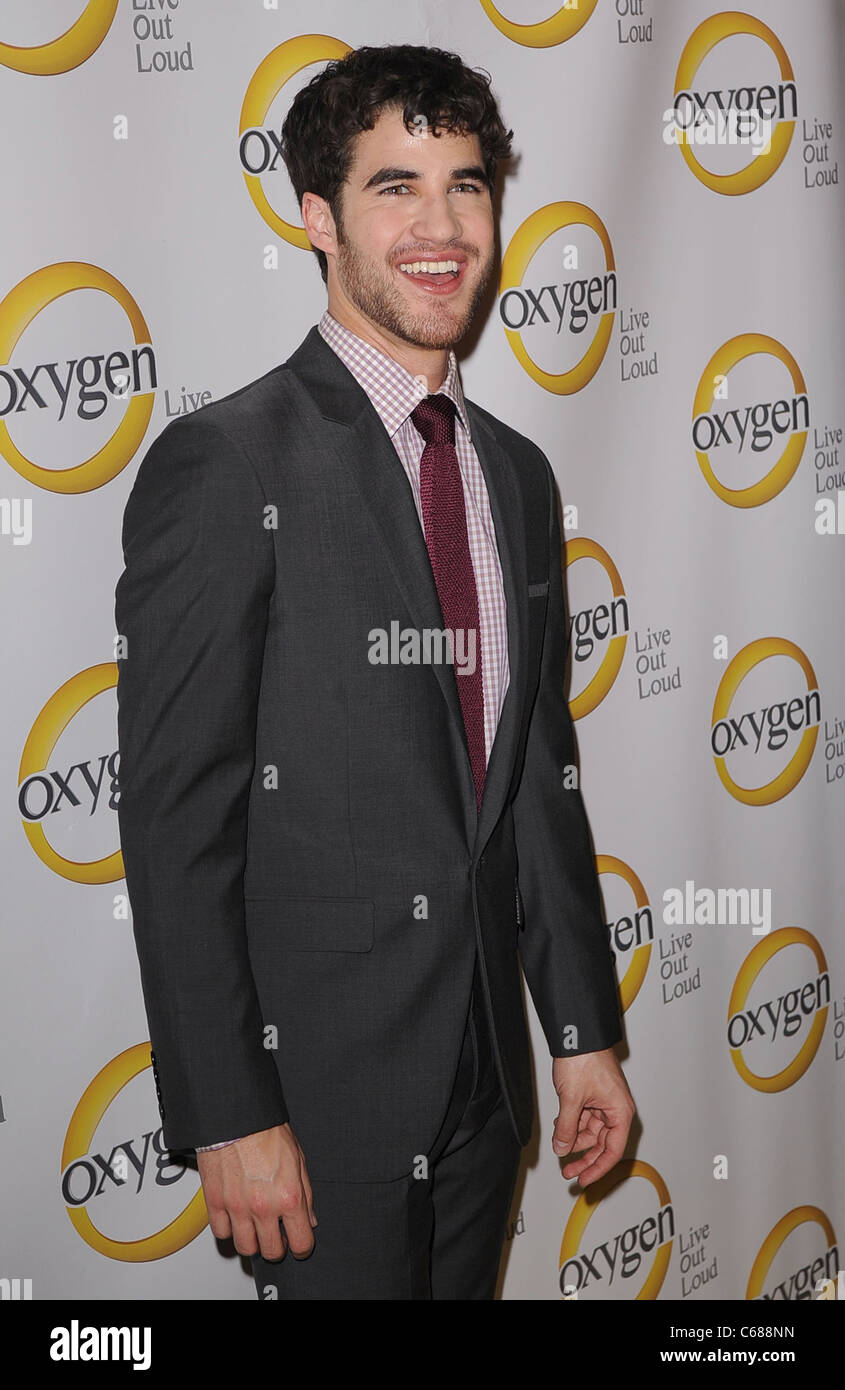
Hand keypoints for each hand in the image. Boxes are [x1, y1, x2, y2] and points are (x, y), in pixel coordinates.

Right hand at [197, 1122, 316, 1261]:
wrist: (237, 1116)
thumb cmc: (266, 1131)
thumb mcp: (298, 1160)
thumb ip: (306, 1193)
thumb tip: (309, 1217)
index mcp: (289, 1197)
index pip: (301, 1243)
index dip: (302, 1247)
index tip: (299, 1244)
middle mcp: (263, 1207)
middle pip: (271, 1251)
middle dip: (277, 1247)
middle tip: (277, 1236)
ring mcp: (237, 1207)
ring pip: (245, 1247)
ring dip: (253, 1241)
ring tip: (256, 1228)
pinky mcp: (215, 1202)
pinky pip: (221, 1233)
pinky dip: (229, 1229)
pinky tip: (236, 1217)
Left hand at [551, 1048, 634, 1187]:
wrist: (577, 1034)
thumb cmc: (584, 1059)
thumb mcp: (572, 1099)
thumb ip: (568, 1128)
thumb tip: (563, 1149)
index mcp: (620, 1112)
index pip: (612, 1151)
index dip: (598, 1169)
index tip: (584, 1181)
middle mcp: (615, 1109)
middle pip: (602, 1143)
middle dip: (585, 1158)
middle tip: (568, 1173)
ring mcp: (604, 1101)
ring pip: (592, 1131)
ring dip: (575, 1140)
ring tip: (559, 1148)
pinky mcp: (594, 1094)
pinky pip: (585, 1117)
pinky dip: (573, 1125)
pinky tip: (561, 1129)